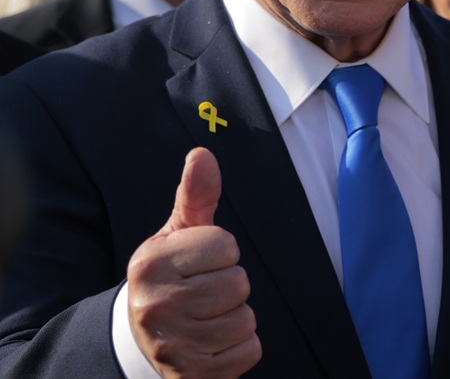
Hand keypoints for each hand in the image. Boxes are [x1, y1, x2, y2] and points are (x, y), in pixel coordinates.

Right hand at [126, 148, 260, 377]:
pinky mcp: (191, 375)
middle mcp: (155, 305)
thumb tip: (203, 153)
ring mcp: (172, 345)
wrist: (141, 341)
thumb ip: (196, 196)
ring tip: (207, 318)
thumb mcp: (177, 234)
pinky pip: (249, 350)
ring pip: (246, 319)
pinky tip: (213, 343)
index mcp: (150, 264)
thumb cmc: (170, 277)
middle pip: (239, 283)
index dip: (222, 253)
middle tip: (204, 293)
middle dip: (230, 286)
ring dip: (235, 318)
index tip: (199, 264)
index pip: (227, 246)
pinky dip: (240, 348)